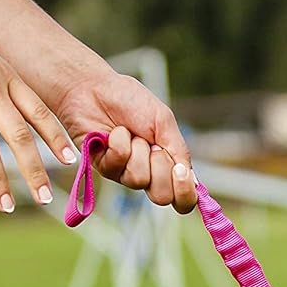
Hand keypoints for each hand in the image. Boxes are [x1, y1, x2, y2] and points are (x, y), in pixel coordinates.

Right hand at [0, 0, 74, 212]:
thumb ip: (0, 83)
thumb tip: (12, 106)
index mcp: (7, 77)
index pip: (40, 112)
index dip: (56, 138)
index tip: (72, 161)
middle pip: (20, 136)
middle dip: (35, 170)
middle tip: (45, 199)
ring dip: (0, 179)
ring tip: (8, 206)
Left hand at [55, 71, 197, 212]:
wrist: (94, 88)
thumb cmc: (129, 100)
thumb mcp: (163, 121)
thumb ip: (179, 150)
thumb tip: (192, 179)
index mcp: (167, 164)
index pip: (182, 198)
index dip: (185, 193)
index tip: (181, 172)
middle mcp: (147, 173)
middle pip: (162, 196)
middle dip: (160, 167)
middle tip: (153, 145)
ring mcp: (124, 173)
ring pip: (139, 180)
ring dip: (138, 151)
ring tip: (130, 133)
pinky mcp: (104, 168)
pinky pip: (119, 165)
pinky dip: (120, 143)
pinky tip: (114, 133)